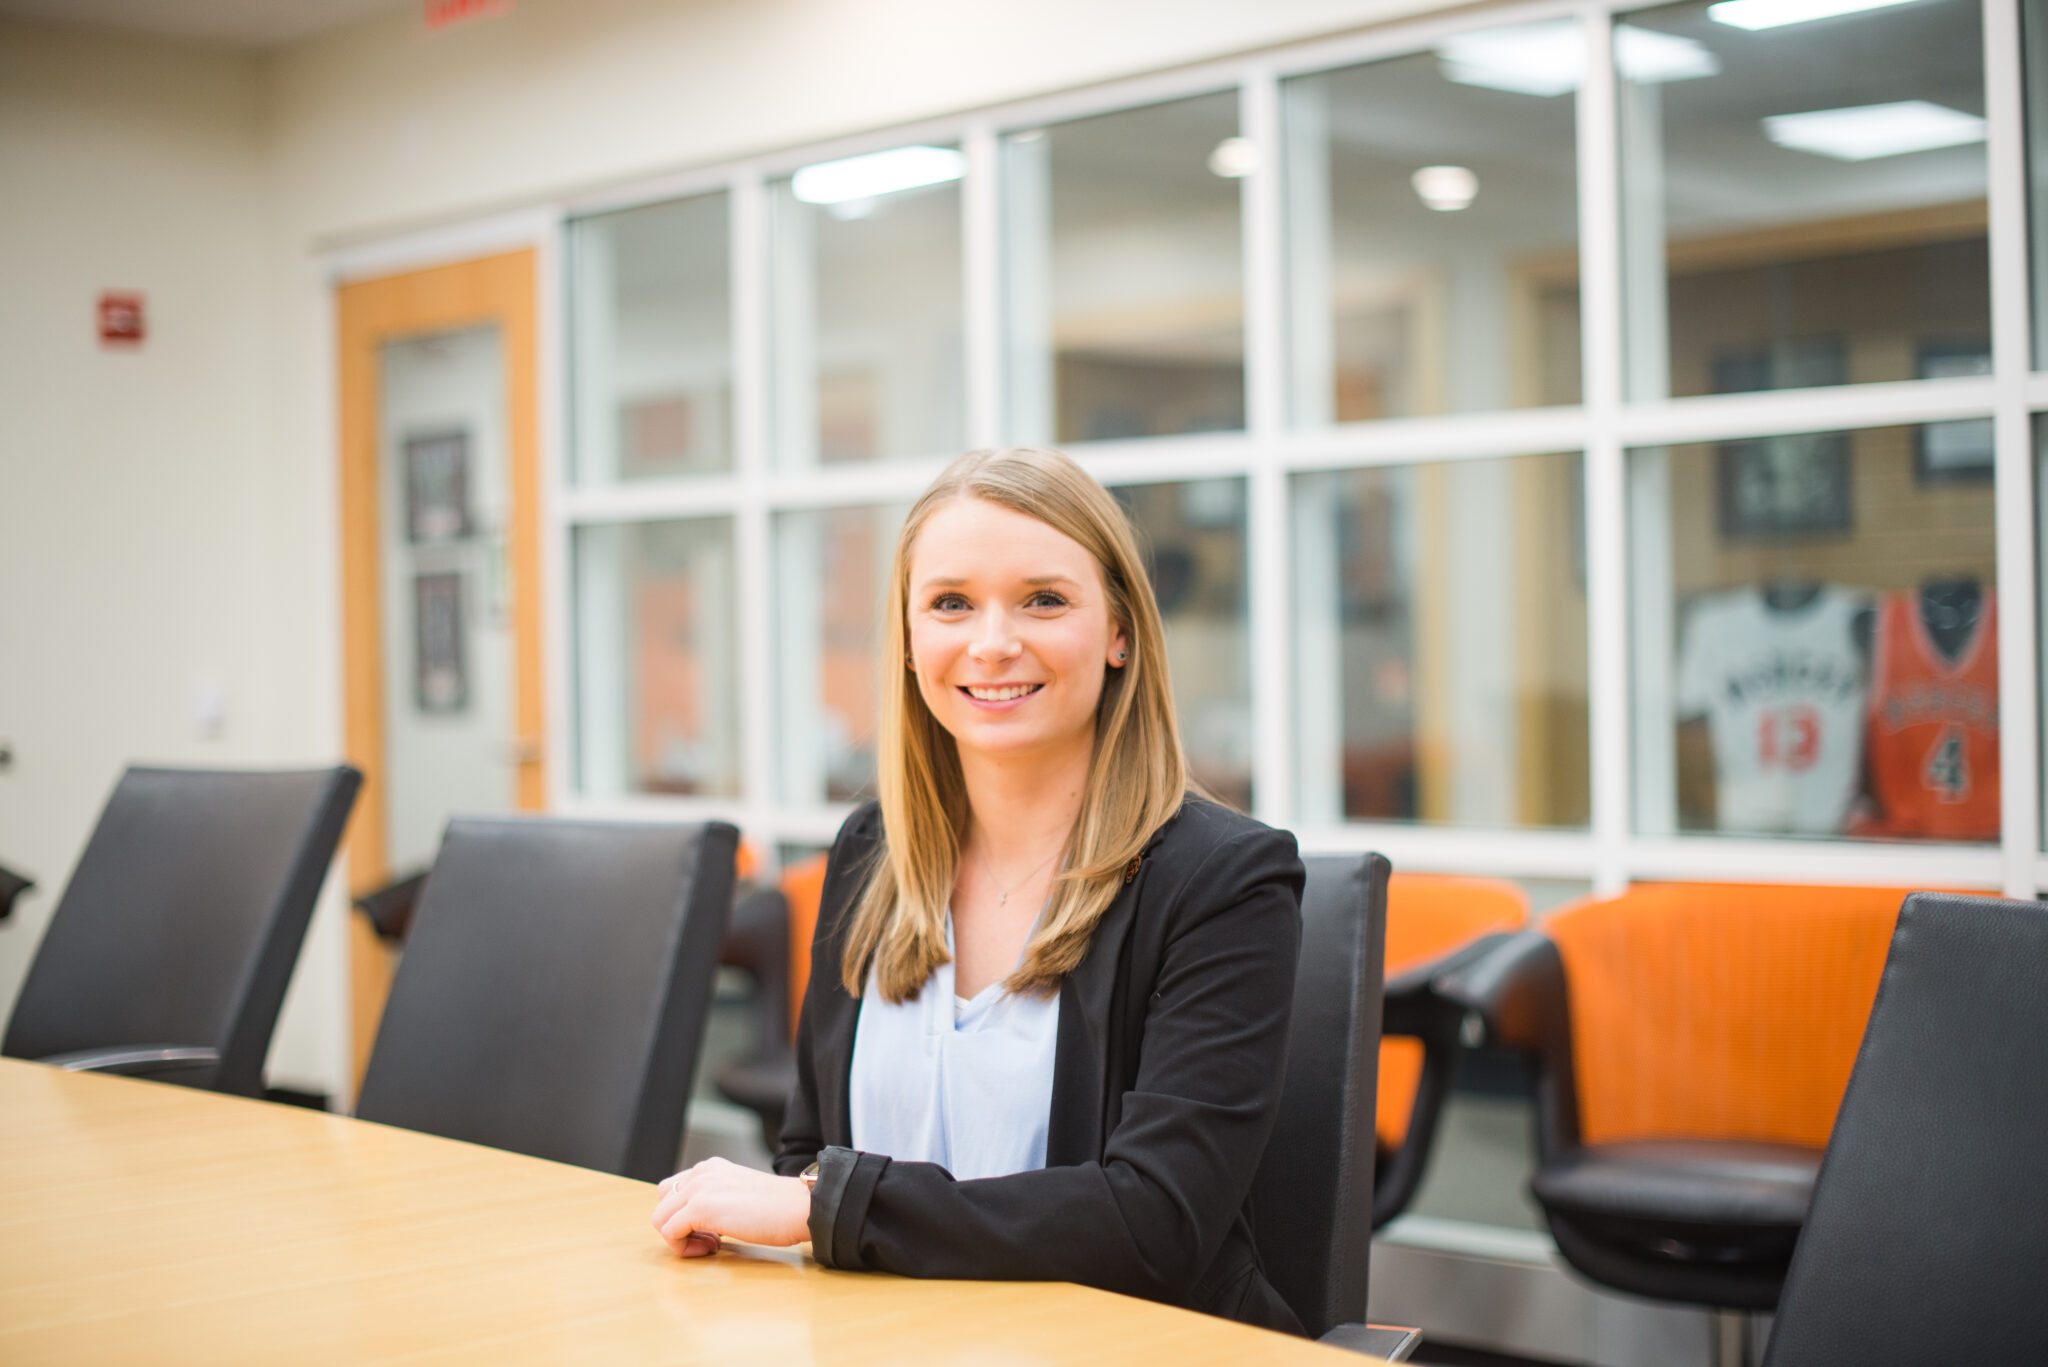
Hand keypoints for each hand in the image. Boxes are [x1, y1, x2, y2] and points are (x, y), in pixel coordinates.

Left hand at [651, 1157, 811, 1255]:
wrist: (801, 1206)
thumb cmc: (781, 1208)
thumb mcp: (741, 1195)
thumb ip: (719, 1200)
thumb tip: (703, 1226)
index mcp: (711, 1167)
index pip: (674, 1191)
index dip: (686, 1217)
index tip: (713, 1232)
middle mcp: (701, 1172)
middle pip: (662, 1204)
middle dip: (677, 1226)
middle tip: (709, 1240)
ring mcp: (699, 1188)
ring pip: (660, 1219)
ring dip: (679, 1238)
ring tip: (711, 1245)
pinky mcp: (701, 1207)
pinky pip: (669, 1232)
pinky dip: (684, 1248)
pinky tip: (714, 1248)